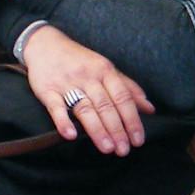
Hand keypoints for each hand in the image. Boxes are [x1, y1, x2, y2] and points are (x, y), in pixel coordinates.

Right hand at [17, 25, 153, 156]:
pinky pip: (56, 107)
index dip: (132, 119)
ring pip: (85, 109)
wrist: (45, 44)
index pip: (122, 97)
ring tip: (107, 148)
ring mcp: (67, 83)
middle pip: (105, 106)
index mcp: (105, 70)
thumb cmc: (80, 60)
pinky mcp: (47, 90)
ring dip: (97, 130)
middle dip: (116, 129)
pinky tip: (71, 135)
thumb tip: (149, 108)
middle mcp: (88, 76)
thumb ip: (128, 87)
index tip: (138, 139)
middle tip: (123, 150)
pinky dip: (63, 121)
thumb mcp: (106, 68)